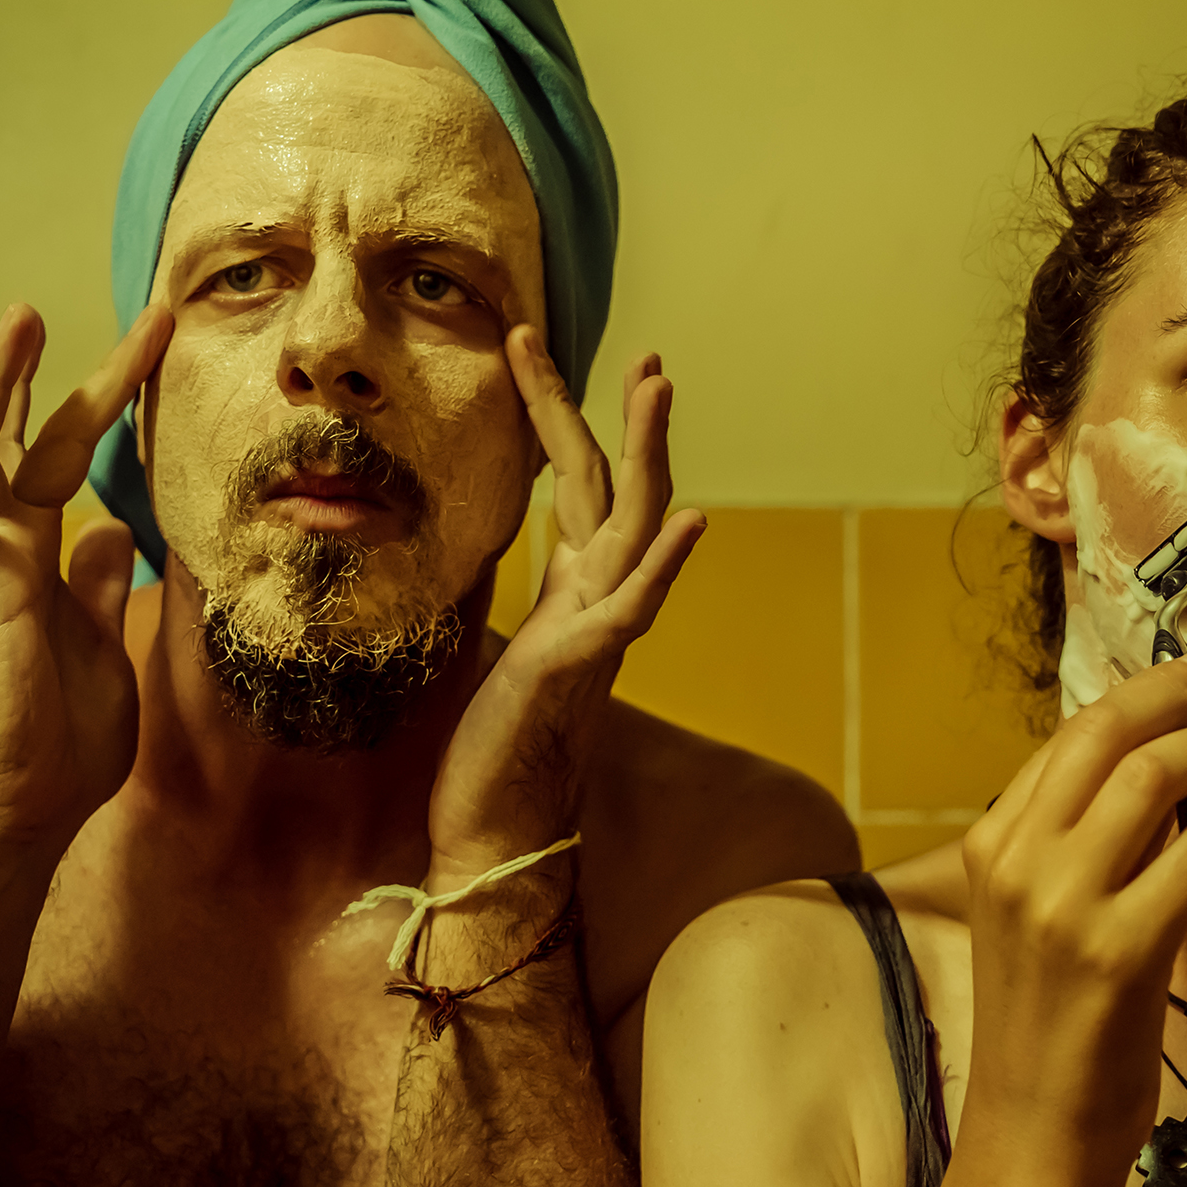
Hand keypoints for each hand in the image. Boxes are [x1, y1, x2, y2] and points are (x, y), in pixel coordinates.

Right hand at [0, 302, 174, 859]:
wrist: (27, 805)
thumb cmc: (62, 739)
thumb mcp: (108, 644)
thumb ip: (102, 585)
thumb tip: (112, 530)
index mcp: (47, 561)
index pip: (73, 464)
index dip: (106, 408)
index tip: (149, 354)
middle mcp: (12, 550)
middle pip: (33, 443)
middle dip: (58, 379)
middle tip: (72, 312)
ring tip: (19, 321)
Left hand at [426, 326, 704, 876]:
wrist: (496, 830)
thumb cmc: (490, 750)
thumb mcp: (498, 654)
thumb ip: (519, 608)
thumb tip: (492, 576)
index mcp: (570, 592)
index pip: (573, 488)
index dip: (562, 421)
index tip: (544, 358)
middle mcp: (594, 600)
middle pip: (615, 489)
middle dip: (627, 418)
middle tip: (648, 356)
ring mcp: (596, 628)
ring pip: (634, 524)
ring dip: (649, 453)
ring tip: (658, 388)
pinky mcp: (582, 664)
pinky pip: (635, 605)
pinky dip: (664, 561)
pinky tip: (696, 520)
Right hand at [950, 651, 1186, 1186]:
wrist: (1032, 1124)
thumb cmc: (1043, 1018)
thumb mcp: (1026, 909)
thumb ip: (1063, 839)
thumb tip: (1139, 763)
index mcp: (989, 845)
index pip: (1065, 737)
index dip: (1135, 694)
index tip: (1184, 677)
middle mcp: (1017, 862)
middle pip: (1104, 735)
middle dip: (1172, 698)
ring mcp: (1065, 905)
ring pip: (1152, 777)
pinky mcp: (1121, 950)